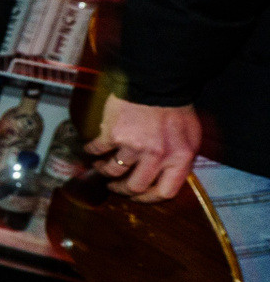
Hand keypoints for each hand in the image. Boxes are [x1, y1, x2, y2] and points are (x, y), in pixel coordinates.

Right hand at [85, 95, 201, 201]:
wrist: (157, 82)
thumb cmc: (175, 109)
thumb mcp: (190, 137)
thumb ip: (181, 159)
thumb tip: (168, 178)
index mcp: (180, 158)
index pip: (165, 193)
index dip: (149, 199)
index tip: (139, 196)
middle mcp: (158, 156)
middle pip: (135, 187)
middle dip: (122, 190)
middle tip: (115, 186)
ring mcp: (134, 146)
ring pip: (113, 171)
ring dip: (105, 171)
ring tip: (102, 166)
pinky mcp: (113, 134)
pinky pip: (97, 150)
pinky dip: (91, 151)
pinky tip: (91, 150)